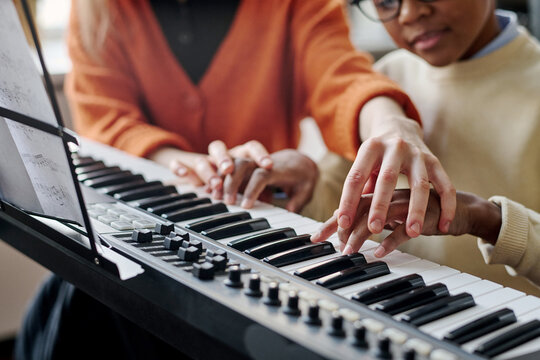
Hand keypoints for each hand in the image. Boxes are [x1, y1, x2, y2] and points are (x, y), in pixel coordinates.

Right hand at [147, 140, 272, 194]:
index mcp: (242, 154)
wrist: (222, 169)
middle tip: (229, 170)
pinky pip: (181, 164)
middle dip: (225, 158)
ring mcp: (206, 162)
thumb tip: (291, 207)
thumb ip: (272, 193)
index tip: (269, 166)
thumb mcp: (261, 185)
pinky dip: (178, 166)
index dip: (260, 155)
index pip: (251, 147)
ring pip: (202, 158)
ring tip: (214, 184)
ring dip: (207, 169)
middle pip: (222, 148)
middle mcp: (223, 156)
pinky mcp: (190, 169)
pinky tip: (178, 171)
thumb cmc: (246, 180)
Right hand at [222, 149, 318, 211]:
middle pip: (242, 163)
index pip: (261, 174)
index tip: (246, 206)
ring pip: (230, 161)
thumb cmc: (301, 176)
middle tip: (228, 202)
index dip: (252, 189)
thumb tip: (291, 211)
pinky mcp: (241, 162)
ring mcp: (249, 159)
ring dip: (221, 178)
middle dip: (232, 181)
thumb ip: (299, 200)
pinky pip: (224, 165)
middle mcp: (260, 160)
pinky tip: (210, 190)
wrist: (298, 160)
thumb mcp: (306, 189)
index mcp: (276, 166)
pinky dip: (216, 177)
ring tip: (216, 197)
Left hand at [313, 189, 501, 256]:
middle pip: (367, 199)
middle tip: (338, 247)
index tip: (320, 236)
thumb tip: (337, 218)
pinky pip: (414, 221)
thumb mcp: (386, 199)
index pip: (352, 193)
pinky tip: (380, 251)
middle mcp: (395, 172)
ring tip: (354, 249)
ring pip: (392, 207)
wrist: (457, 199)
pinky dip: (395, 237)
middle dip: (348, 225)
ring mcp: (413, 188)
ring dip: (369, 230)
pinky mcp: (433, 202)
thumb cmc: (413, 200)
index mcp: (380, 171)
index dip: (337, 214)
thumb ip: (365, 203)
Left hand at [315, 97, 455, 246]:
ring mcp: (416, 153)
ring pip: (419, 183)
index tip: (343, 223)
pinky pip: (444, 185)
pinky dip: (447, 206)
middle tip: (374, 229)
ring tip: (413, 233)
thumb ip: (357, 190)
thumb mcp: (364, 166)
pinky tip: (443, 227)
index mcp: (370, 149)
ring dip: (416, 210)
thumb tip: (341, 219)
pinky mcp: (434, 161)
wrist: (400, 128)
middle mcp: (394, 148)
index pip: (356, 177)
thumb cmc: (376, 158)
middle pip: (387, 178)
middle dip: (380, 205)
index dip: (348, 200)